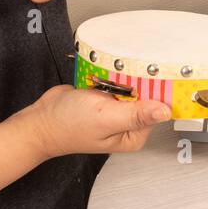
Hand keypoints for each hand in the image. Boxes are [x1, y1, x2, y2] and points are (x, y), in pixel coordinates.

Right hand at [10, 84, 171, 157]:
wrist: (41, 119)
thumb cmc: (68, 126)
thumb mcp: (106, 119)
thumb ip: (136, 115)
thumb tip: (165, 112)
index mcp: (134, 134)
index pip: (158, 108)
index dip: (159, 91)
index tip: (158, 75)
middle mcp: (129, 122)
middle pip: (147, 94)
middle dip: (138, 81)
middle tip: (123, 77)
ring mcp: (118, 108)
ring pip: (132, 83)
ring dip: (123, 75)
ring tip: (109, 78)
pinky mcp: (107, 96)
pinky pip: (117, 80)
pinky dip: (111, 74)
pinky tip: (103, 76)